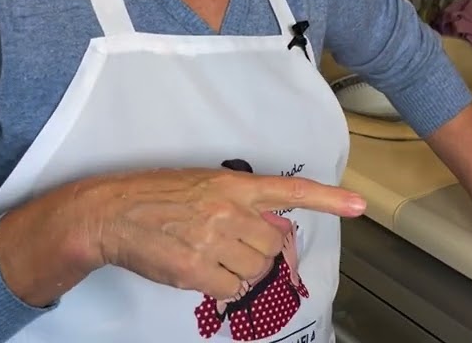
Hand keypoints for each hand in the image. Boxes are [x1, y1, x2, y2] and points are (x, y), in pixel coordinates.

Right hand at [78, 168, 364, 300]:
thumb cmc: (157, 196)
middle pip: (273, 245)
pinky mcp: (195, 269)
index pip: (291, 190)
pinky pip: (231, 288)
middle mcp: (229, 210)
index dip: (329, 199)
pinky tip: (199, 270)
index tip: (359, 205)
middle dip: (258, 251)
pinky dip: (221, 287)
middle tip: (229, 245)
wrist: (112, 213)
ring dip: (239, 271)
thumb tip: (273, 227)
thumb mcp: (206, 184)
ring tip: (209, 254)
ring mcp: (213, 240)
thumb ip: (242, 202)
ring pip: (255, 270)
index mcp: (235, 184)